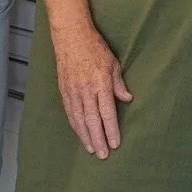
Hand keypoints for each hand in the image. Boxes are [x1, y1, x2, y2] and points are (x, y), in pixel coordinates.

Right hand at [53, 21, 133, 158]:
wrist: (71, 36)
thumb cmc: (95, 48)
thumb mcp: (113, 63)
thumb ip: (119, 84)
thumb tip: (127, 99)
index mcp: (100, 84)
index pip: (107, 113)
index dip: (111, 130)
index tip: (115, 144)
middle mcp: (86, 90)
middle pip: (92, 121)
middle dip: (98, 139)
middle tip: (103, 155)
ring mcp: (73, 91)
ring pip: (79, 120)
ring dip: (86, 136)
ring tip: (92, 149)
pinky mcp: (64, 90)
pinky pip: (70, 112)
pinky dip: (75, 125)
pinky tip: (80, 134)